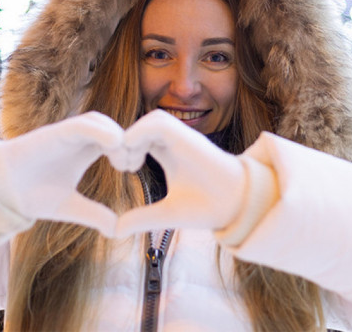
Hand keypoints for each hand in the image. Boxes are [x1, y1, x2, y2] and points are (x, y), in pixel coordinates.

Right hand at [0, 112, 123, 236]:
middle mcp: (79, 139)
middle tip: (131, 165)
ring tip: (121, 161)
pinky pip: (82, 124)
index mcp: (86, 151)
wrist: (3, 190)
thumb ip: (94, 214)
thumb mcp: (70, 206)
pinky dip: (100, 131)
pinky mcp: (55, 132)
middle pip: (112, 127)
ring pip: (99, 121)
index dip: (129, 150)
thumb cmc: (34, 194)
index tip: (133, 169)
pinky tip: (111, 147)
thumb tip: (117, 230)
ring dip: (116, 136)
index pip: (116, 140)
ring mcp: (67, 134)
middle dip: (128, 142)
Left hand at [114, 110, 246, 236]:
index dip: (124, 148)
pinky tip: (137, 160)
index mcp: (167, 152)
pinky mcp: (187, 137)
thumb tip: (116, 231)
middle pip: (142, 125)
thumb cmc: (206, 206)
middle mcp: (174, 141)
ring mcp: (182, 137)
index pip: (139, 137)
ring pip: (150, 119)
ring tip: (130, 164)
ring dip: (132, 137)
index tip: (121, 170)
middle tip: (122, 166)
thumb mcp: (165, 213)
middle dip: (124, 142)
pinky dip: (139, 134)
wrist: (236, 206)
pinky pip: (157, 123)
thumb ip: (141, 218)